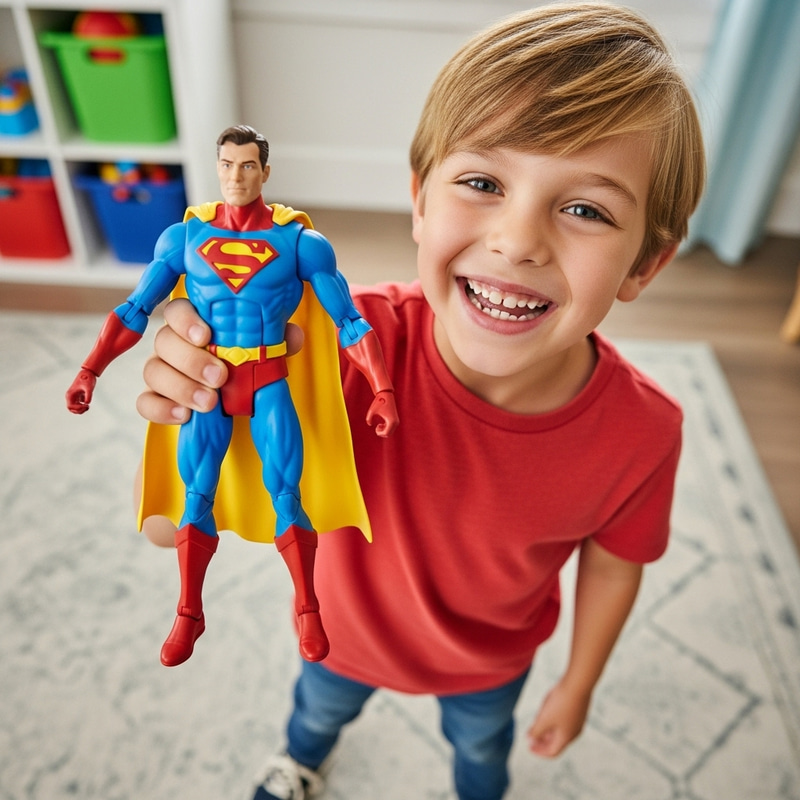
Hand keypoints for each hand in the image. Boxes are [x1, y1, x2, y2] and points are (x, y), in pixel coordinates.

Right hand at [66, 368, 97, 413]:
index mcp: (70, 395)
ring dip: (80, 410)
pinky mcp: (79, 396)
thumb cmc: (88, 379)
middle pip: (71, 409)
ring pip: (75, 408)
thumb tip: (87, 403)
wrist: (89, 373)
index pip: (70, 406)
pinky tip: (87, 404)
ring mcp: (74, 397)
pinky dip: (83, 407)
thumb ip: (88, 395)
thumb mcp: (89, 387)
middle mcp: (71, 396)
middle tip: (87, 407)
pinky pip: (79, 405)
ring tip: (87, 407)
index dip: (77, 408)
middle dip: (79, 410)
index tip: (85, 406)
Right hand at [136, 299, 304, 423]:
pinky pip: (145, 403)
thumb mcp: (263, 353)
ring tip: (210, 403)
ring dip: (182, 387)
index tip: (206, 334)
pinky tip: (184, 417)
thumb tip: (294, 335)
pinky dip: (162, 410)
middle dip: (191, 360)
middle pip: (163, 341)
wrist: (233, 403)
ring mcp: (160, 371)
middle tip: (220, 378)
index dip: (186, 320)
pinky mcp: (155, 399)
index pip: (177, 311)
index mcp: (195, 324)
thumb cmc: (244, 366)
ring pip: (153, 372)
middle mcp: (172, 344)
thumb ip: (276, 341)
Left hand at [365, 389, 398, 436]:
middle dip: (381, 433)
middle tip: (377, 427)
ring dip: (383, 431)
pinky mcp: (396, 420)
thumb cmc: (379, 402)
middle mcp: (396, 422)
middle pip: (388, 434)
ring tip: (379, 425)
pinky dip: (386, 429)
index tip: (376, 427)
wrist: (386, 395)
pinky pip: (391, 429)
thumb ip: (368, 418)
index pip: (386, 433)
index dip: (379, 433)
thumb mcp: (371, 410)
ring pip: (390, 432)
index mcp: (391, 421)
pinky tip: (381, 424)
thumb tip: (370, 424)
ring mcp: (396, 421)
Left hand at [526, 679, 590, 757]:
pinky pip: (564, 721)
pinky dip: (554, 722)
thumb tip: (529, 739)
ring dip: (547, 731)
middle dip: (542, 741)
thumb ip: (536, 731)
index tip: (528, 746)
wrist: (578, 683)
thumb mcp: (544, 718)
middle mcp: (574, 732)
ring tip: (536, 725)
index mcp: (566, 737)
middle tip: (531, 737)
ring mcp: (578, 721)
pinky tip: (546, 712)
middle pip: (557, 742)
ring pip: (560, 731)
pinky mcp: (578, 710)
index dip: (539, 751)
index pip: (552, 752)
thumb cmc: (561, 702)